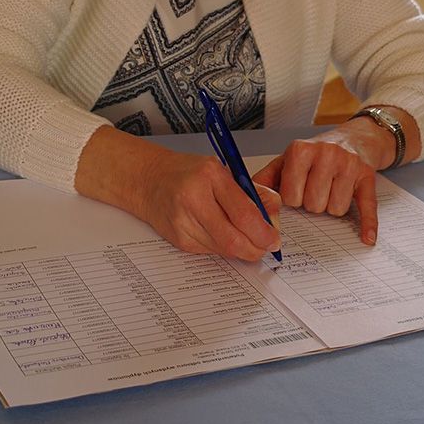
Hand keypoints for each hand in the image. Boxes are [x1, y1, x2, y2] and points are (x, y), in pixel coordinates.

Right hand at [75, 126, 280, 259]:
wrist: (149, 180)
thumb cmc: (189, 173)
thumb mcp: (223, 171)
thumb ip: (251, 193)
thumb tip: (273, 216)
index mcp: (210, 176)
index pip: (243, 214)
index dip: (264, 233)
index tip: (275, 239)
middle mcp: (193, 200)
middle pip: (233, 239)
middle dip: (256, 248)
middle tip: (266, 246)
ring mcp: (183, 223)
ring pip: (223, 250)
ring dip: (242, 249)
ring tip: (247, 237)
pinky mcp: (178, 240)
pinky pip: (211, 252)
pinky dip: (224, 248)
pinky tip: (222, 234)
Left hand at [253, 128, 379, 244]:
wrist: (354, 138)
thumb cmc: (317, 154)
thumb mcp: (288, 160)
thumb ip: (265, 179)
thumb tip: (245, 200)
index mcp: (301, 150)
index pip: (290, 197)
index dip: (293, 200)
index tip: (298, 190)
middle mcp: (326, 153)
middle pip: (314, 205)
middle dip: (314, 204)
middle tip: (317, 189)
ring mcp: (349, 164)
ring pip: (336, 210)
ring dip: (333, 207)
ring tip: (333, 189)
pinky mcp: (368, 176)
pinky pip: (367, 207)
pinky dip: (367, 224)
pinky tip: (366, 238)